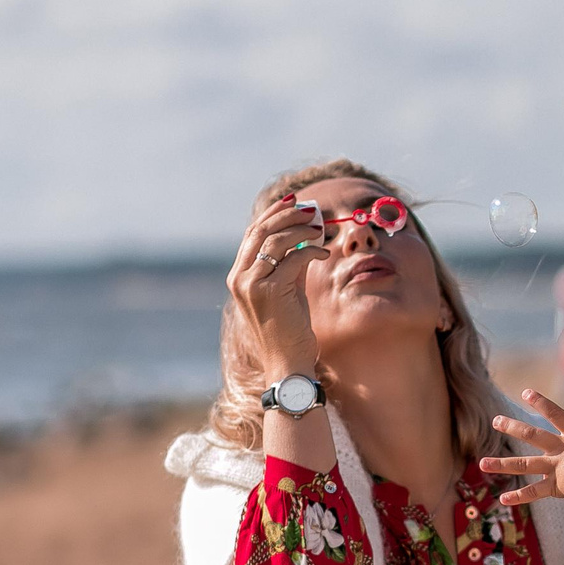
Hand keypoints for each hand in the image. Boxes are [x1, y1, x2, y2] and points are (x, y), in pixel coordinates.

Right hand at [224, 190, 330, 385]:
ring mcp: (251, 284)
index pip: (253, 234)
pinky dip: (311, 251)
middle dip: (288, 214)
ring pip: (276, 241)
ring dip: (301, 229)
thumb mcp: (288, 290)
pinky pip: (293, 258)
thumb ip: (291, 264)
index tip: (294, 201)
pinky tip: (324, 254)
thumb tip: (306, 236)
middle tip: (311, 209)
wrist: (287, 363)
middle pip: (261, 231)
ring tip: (320, 228)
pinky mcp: (269, 292)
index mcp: (239, 276)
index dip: (273, 213)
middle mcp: (240, 277)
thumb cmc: (290, 330)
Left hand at [480, 389, 563, 505]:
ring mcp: (555, 468)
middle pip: (533, 435)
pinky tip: (500, 499)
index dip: (542, 403)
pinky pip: (533, 492)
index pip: (557, 415)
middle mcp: (561, 450)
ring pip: (524, 464)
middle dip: (513, 426)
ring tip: (481, 463)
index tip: (526, 392)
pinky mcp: (554, 488)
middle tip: (495, 420)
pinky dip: (518, 497)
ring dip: (502, 463)